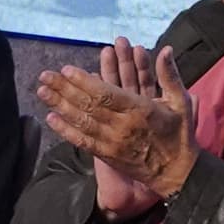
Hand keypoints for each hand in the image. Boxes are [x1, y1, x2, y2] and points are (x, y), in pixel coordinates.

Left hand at [40, 46, 196, 210]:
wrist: (177, 174)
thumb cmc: (180, 135)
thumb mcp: (181, 102)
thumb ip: (170, 76)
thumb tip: (166, 49)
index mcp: (140, 110)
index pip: (105, 93)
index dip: (84, 81)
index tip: (67, 69)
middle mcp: (122, 126)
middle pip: (87, 105)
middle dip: (64, 89)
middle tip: (45, 76)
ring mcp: (113, 142)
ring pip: (81, 121)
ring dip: (59, 105)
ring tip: (42, 92)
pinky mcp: (108, 155)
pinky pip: (83, 141)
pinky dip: (66, 130)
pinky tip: (51, 118)